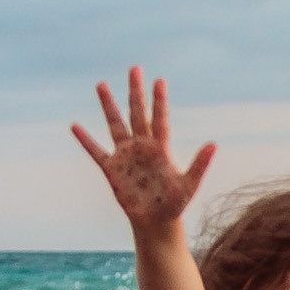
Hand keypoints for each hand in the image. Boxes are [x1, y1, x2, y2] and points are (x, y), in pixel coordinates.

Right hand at [72, 68, 216, 231]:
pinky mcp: (112, 169)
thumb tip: (214, 144)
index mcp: (160, 148)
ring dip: (109, 105)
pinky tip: (75, 126)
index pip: (159, 118)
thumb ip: (199, 164)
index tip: (159, 80)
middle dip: (135, 91)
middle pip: (137, 112)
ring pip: (115, 124)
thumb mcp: (188, 184)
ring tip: (102, 84)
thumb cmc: (174, 204)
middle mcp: (142, 147)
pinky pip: (96, 151)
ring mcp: (126, 156)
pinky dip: (86, 140)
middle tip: (135, 68)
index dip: (159, 100)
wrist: (156, 221)